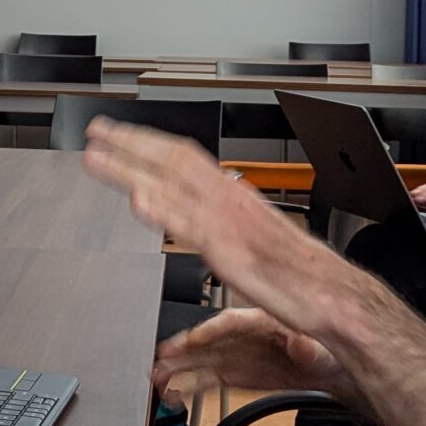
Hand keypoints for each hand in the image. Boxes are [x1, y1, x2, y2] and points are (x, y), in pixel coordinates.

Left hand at [83, 119, 347, 334]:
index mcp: (233, 193)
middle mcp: (228, 200)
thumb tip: (192, 209)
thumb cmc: (296, 269)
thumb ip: (218, 217)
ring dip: (130, 169)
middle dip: (129, 144)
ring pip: (173, 186)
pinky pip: (191, 227)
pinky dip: (164, 211)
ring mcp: (227, 223)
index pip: (183, 155)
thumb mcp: (250, 233)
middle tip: (94, 132)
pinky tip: (139, 201)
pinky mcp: (230, 252)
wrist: (331, 293)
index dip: (145, 141)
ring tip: (96, 158)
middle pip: (172, 160)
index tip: (115, 133)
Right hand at [153, 307, 349, 404]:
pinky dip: (187, 385)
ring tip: (156, 376)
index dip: (211, 330)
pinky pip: (204, 378)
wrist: (326, 369)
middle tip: (160, 357)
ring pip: (200, 359)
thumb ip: (308, 347)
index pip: (231, 321)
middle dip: (182, 348)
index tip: (194, 339)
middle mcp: (242, 335)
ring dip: (177, 366)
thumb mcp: (322, 346)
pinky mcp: (233, 373)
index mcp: (261, 321)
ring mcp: (235, 354)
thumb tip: (299, 343)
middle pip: (207, 339)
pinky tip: (172, 393)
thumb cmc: (324, 349)